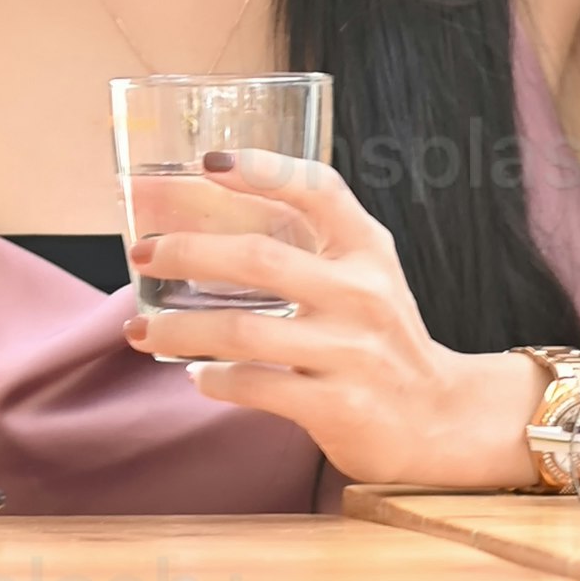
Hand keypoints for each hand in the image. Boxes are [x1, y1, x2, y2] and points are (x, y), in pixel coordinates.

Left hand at [125, 153, 542, 488]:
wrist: (438, 419)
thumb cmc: (378, 338)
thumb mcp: (363, 278)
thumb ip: (308, 247)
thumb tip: (200, 222)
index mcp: (368, 250)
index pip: (319, 189)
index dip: (264, 169)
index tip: (208, 161)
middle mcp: (364, 294)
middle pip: (260, 258)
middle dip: (187, 251)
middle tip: (142, 254)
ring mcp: (353, 352)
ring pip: (243, 331)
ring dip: (179, 327)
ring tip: (141, 327)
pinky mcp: (339, 405)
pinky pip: (256, 386)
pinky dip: (214, 379)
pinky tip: (197, 375)